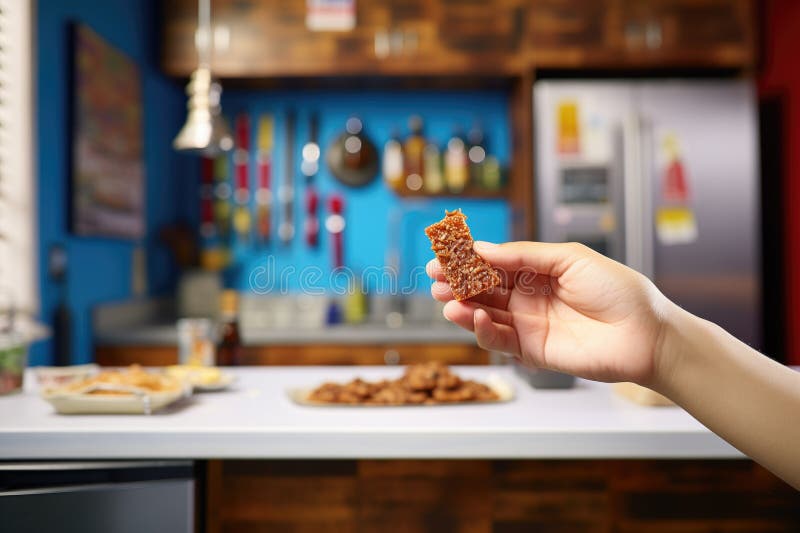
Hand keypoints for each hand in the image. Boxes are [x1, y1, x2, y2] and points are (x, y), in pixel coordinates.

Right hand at [427, 241, 672, 385]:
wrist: (645, 333)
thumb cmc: (617, 290)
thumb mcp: (569, 258)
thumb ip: (524, 255)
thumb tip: (481, 248)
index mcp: (538, 271)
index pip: (494, 264)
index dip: (468, 260)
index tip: (443, 255)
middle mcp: (529, 298)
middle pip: (484, 290)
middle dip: (457, 284)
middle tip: (434, 279)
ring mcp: (529, 325)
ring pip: (486, 316)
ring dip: (463, 308)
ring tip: (446, 301)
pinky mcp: (533, 351)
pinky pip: (501, 341)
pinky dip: (483, 331)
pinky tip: (473, 319)